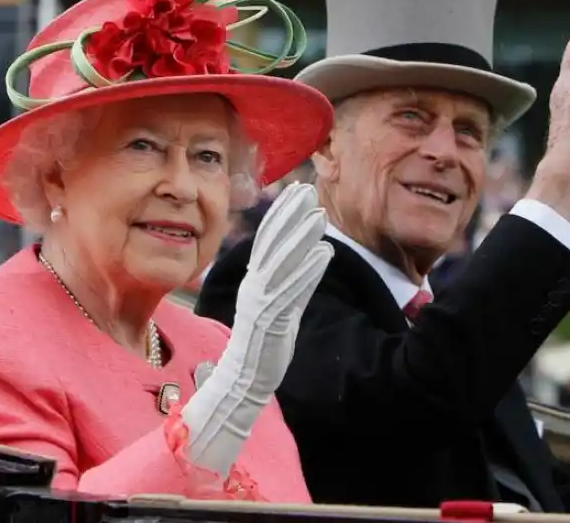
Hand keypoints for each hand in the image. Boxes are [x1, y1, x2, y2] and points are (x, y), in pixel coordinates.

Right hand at [180, 182, 332, 475]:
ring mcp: (263, 303)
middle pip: (273, 243)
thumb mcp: (275, 303)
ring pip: (283, 262)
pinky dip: (308, 271)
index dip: (282, 212)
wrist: (244, 380)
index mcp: (254, 280)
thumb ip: (290, 278)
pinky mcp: (274, 321)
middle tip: (309, 190)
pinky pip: (293, 291)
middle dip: (290, 214)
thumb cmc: (262, 342)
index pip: (266, 238)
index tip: (298, 190)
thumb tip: (310, 253)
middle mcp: (255, 286)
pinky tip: (325, 253)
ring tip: (320, 215)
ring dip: (302, 236)